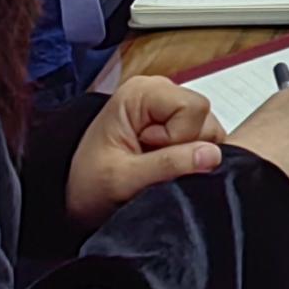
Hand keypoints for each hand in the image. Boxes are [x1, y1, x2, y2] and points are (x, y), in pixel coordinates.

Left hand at [63, 76, 225, 228]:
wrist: (76, 197)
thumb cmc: (89, 183)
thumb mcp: (123, 178)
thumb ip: (168, 165)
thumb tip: (212, 155)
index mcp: (142, 92)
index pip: (193, 106)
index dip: (180, 136)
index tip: (148, 151)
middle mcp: (159, 93)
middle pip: (204, 117)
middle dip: (186, 148)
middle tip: (149, 162)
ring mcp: (169, 111)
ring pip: (208, 132)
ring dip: (187, 156)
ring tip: (152, 165)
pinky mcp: (176, 128)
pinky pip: (203, 143)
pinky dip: (187, 160)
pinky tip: (160, 166)